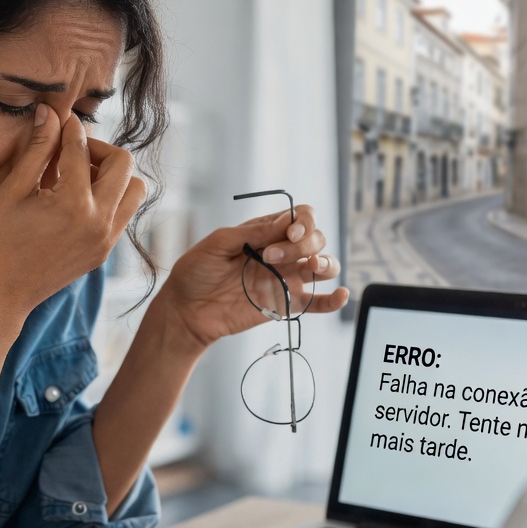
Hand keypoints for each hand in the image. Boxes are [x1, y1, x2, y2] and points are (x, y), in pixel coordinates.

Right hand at [0, 106, 144, 323]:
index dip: (69, 129)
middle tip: (71, 152)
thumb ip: (37, 150)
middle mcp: (99, 222)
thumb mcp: (13, 191)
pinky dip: (110, 198)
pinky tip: (77, 200)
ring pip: (134, 189)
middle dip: (98, 149)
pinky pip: (124, 213)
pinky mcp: (105, 252)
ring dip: (113, 175)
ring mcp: (106, 240)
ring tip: (78, 177)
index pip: (81, 149)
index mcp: (73, 203)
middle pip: (123, 164)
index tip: (59, 120)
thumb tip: (49, 113)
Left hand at [156, 205, 348, 351]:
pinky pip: (317, 302)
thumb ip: (252, 232)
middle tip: (271, 256)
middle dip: (302, 243)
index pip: (300, 217)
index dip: (303, 222)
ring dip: (325, 262)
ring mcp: (285, 278)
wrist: (186, 310)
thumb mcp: (218, 244)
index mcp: (265, 232)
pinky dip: (333, 299)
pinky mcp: (285, 304)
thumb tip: (286, 221)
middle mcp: (281, 252)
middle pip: (315, 239)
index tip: (289, 232)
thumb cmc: (196, 272)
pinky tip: (341, 294)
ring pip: (323, 265)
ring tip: (311, 266)